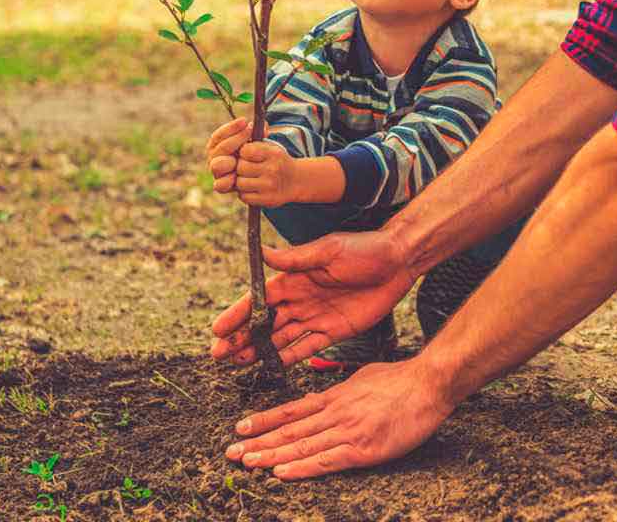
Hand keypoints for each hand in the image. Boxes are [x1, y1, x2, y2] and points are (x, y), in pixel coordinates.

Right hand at [206, 117, 252, 194]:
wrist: (255, 176)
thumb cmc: (253, 155)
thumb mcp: (255, 143)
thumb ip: (257, 134)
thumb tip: (265, 126)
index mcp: (218, 146)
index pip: (219, 135)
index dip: (231, 127)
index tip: (244, 121)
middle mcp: (215, 158)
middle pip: (220, 148)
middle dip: (235, 140)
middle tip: (249, 133)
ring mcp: (218, 172)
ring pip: (216, 166)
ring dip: (227, 161)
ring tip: (237, 159)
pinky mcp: (222, 186)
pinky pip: (219, 185)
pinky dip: (226, 181)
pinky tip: (234, 177)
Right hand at [210, 229, 414, 365]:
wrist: (398, 261)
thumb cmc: (364, 249)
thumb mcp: (329, 250)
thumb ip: (296, 259)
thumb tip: (262, 252)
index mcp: (295, 277)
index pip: (259, 299)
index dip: (238, 314)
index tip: (218, 329)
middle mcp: (301, 298)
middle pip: (265, 322)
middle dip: (241, 337)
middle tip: (218, 354)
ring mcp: (315, 316)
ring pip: (281, 338)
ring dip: (258, 350)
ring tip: (236, 362)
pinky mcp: (333, 331)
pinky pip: (306, 347)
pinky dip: (287, 358)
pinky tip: (269, 367)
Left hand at [225, 356, 454, 478]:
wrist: (428, 384)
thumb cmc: (400, 380)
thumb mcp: (361, 378)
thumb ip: (338, 392)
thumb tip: (315, 401)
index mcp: (335, 397)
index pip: (291, 411)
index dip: (264, 420)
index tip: (240, 428)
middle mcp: (335, 413)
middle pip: (289, 431)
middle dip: (258, 442)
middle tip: (231, 452)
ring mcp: (348, 430)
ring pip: (301, 446)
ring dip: (271, 456)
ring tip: (246, 462)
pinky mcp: (363, 449)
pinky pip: (326, 460)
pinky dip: (301, 468)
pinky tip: (281, 473)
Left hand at [233, 140, 295, 207]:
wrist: (295, 180)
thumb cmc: (276, 161)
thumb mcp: (270, 147)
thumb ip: (253, 142)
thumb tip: (234, 141)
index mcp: (273, 153)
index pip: (245, 151)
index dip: (242, 153)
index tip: (247, 155)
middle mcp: (273, 169)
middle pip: (240, 167)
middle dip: (240, 167)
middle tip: (247, 168)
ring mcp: (270, 186)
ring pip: (240, 183)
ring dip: (241, 181)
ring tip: (249, 178)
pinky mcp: (267, 200)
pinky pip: (244, 196)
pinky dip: (245, 193)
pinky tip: (253, 188)